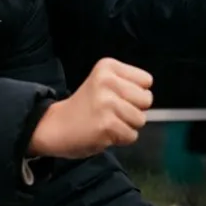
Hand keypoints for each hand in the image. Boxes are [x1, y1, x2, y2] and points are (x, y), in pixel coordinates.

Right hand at [27, 58, 152, 157]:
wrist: (56, 126)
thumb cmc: (86, 105)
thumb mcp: (104, 82)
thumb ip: (126, 85)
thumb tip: (149, 99)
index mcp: (107, 66)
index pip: (146, 80)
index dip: (136, 93)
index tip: (117, 96)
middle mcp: (107, 81)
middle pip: (147, 100)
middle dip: (134, 110)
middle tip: (112, 111)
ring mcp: (106, 103)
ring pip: (141, 119)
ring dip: (127, 125)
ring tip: (107, 121)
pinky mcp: (106, 124)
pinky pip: (131, 135)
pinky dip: (121, 138)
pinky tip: (104, 132)